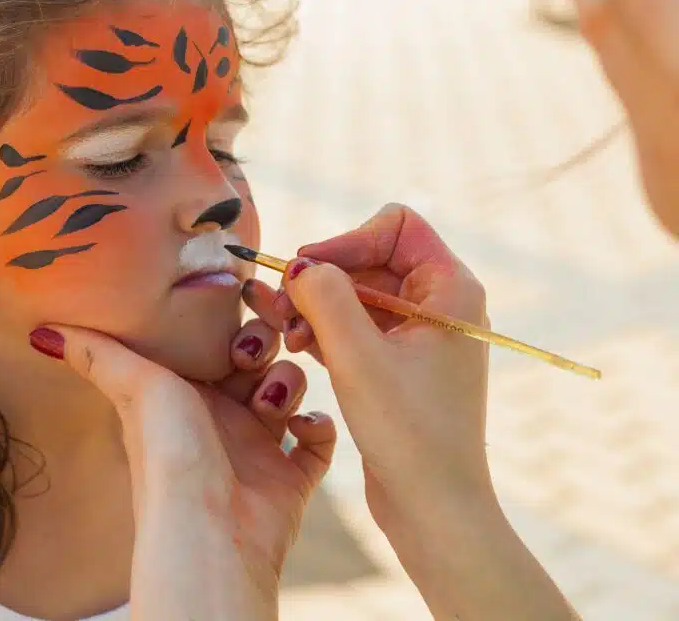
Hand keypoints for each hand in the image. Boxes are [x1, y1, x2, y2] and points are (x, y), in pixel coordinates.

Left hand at [27, 325, 335, 620]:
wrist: (210, 532)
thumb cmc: (168, 459)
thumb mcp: (134, 388)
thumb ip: (95, 353)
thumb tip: (38, 330)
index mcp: (185, 394)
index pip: (216, 340)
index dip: (232, 321)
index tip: (241, 305)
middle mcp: (221, 415)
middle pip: (258, 358)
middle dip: (264, 347)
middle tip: (252, 358)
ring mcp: (259, 445)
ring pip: (289, 389)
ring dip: (289, 382)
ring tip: (273, 401)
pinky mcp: (291, 475)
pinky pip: (318, 437)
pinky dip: (319, 425)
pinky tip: (301, 424)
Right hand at [244, 204, 576, 619]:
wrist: (434, 508)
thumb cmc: (408, 434)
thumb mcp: (359, 357)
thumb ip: (326, 297)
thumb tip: (300, 264)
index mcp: (451, 290)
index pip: (396, 225)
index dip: (347, 240)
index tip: (310, 274)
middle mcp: (442, 304)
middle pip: (371, 257)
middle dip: (325, 278)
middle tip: (283, 308)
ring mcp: (422, 335)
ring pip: (359, 292)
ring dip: (319, 306)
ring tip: (289, 335)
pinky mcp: (401, 363)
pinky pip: (359, 324)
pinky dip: (328, 329)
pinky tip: (301, 349)